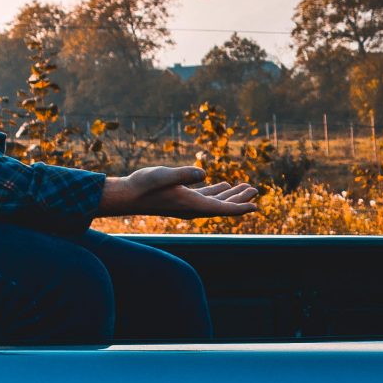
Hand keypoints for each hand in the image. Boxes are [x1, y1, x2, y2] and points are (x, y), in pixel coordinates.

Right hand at [97, 165, 261, 218]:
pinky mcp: (181, 198)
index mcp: (192, 204)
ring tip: (246, 187)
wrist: (126, 194)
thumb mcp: (164, 175)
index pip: (221, 209)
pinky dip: (216, 192)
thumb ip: (184, 174)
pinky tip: (222, 186)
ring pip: (215, 201)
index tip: (256, 205)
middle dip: (240, 199)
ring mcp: (187, 204)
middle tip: (255, 189)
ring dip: (231, 195)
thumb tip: (203, 173)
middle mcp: (192, 207)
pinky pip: (205, 197)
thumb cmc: (143, 185)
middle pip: (222, 206)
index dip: (240, 207)